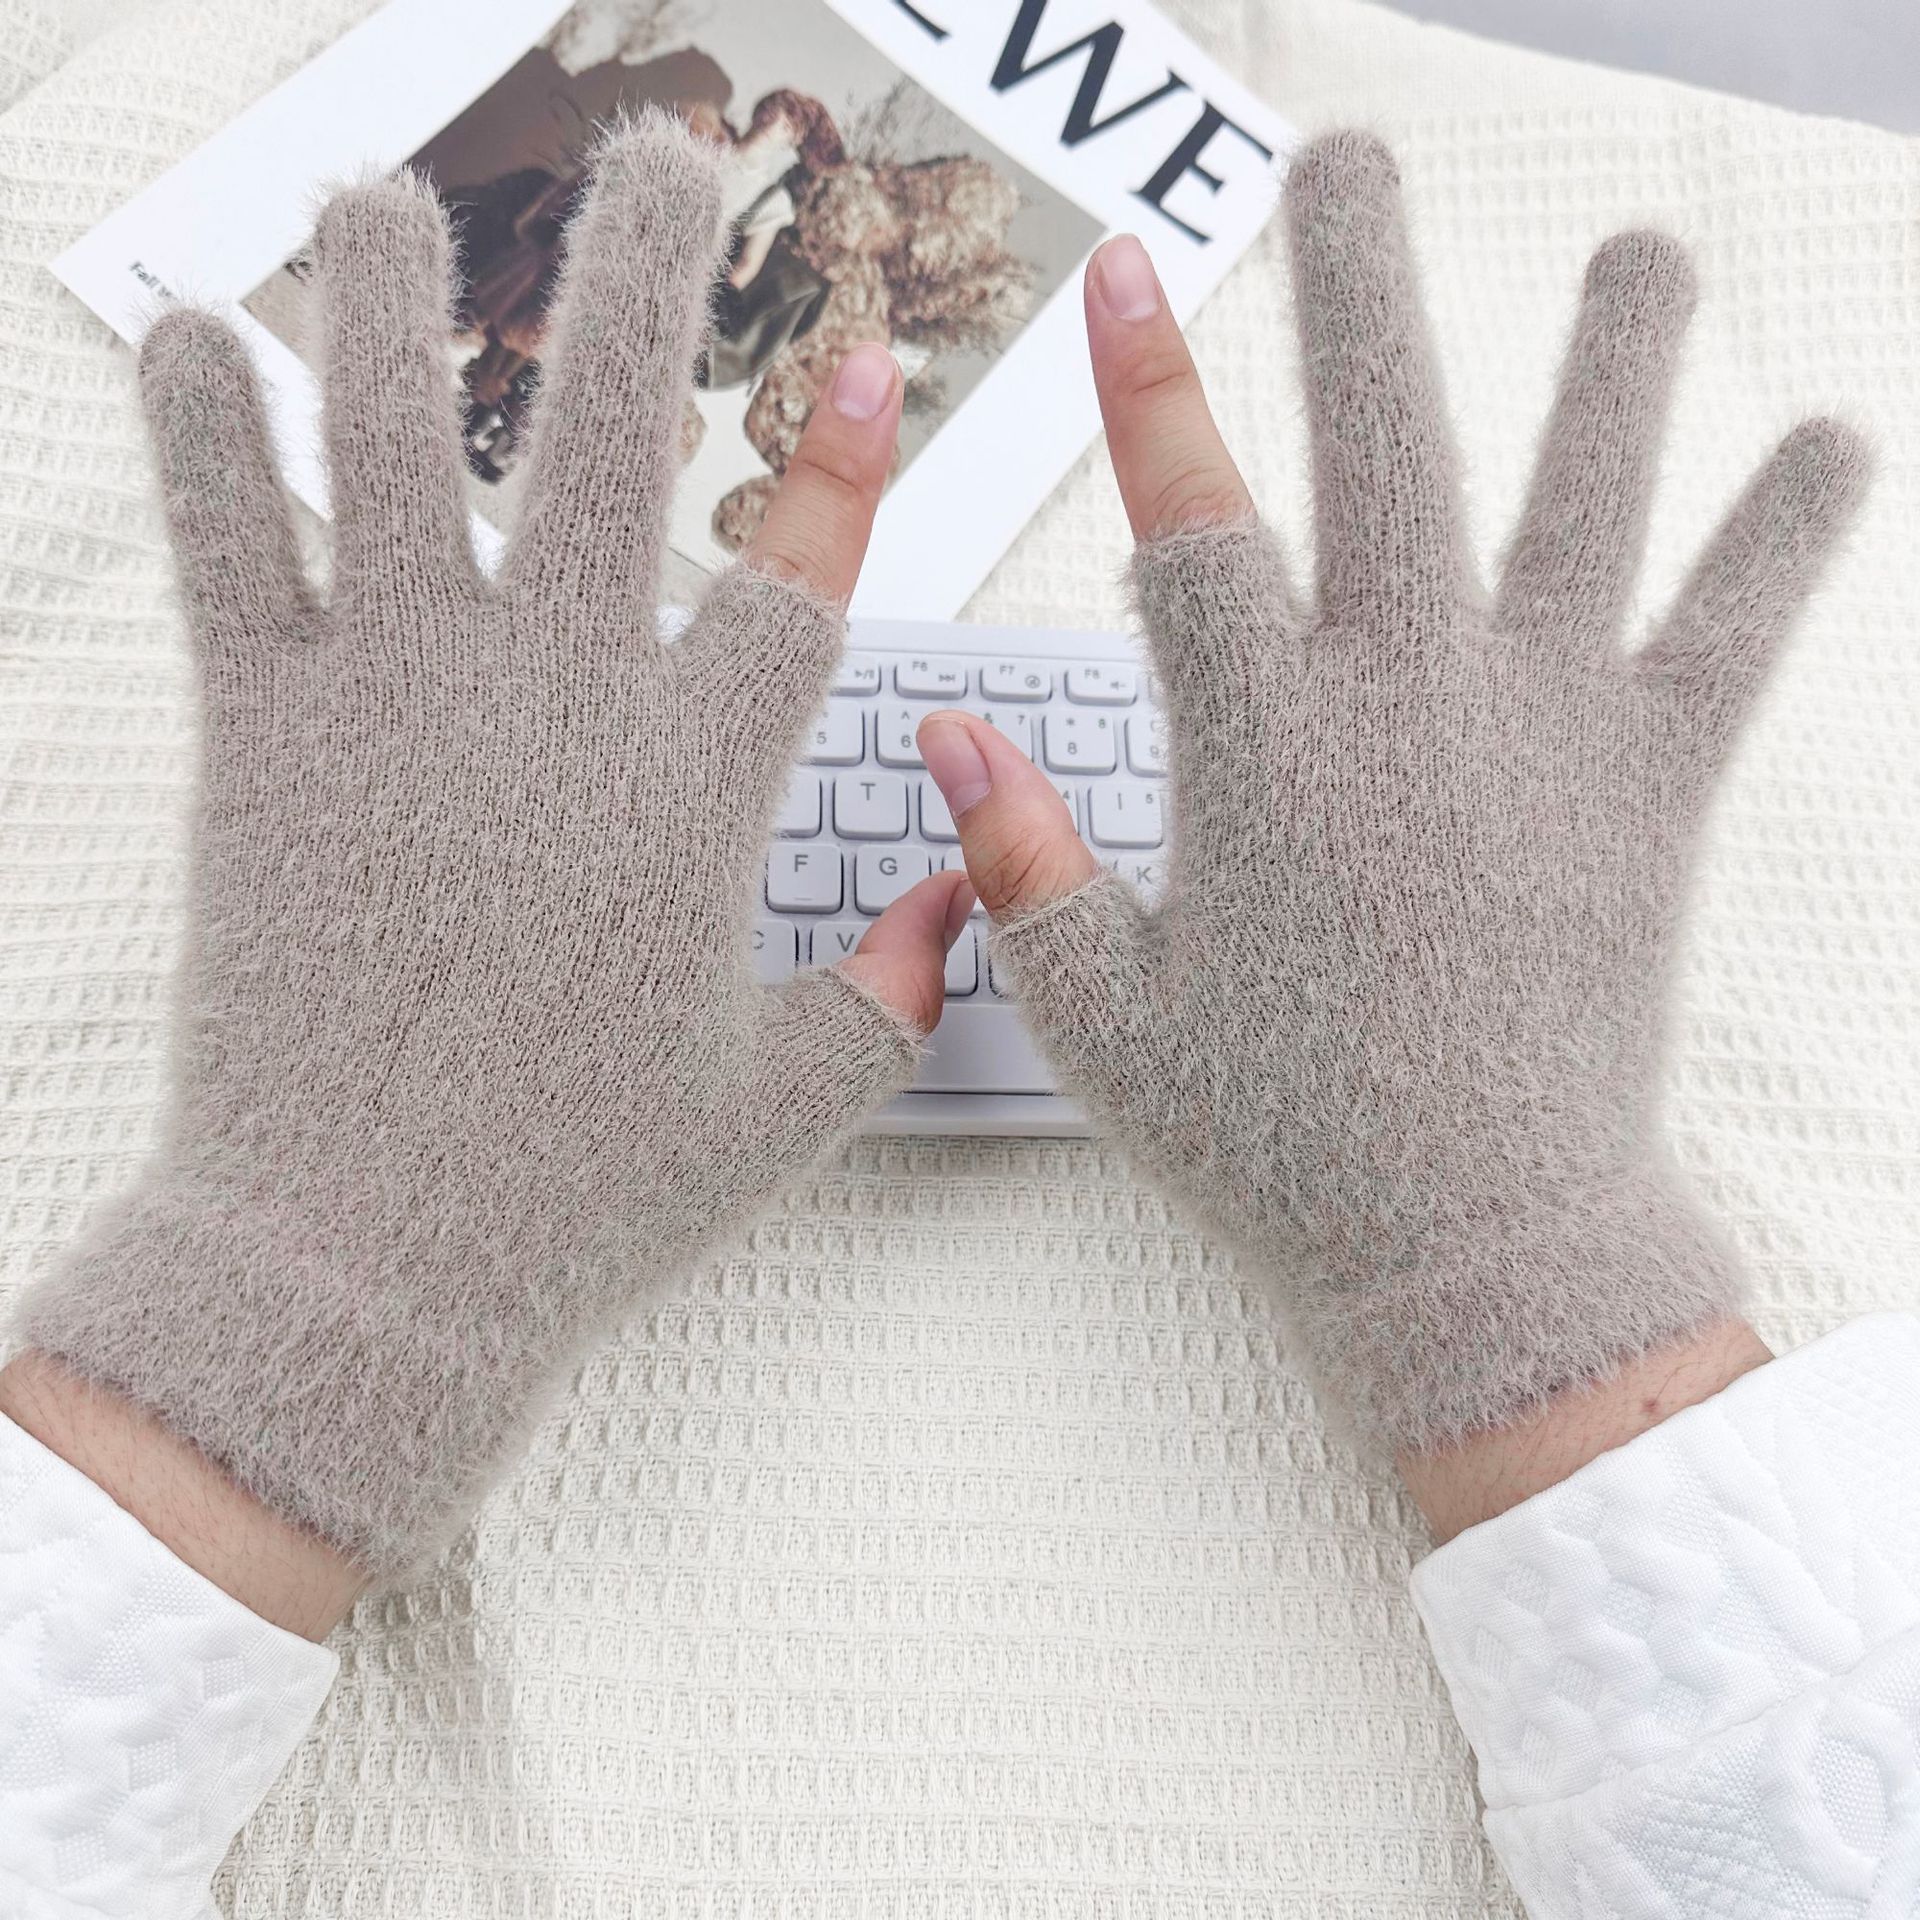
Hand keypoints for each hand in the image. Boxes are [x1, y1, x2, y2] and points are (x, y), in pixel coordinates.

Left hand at [7, 114, 968, 1607]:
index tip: (854, 339)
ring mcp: (400, 713)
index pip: (797, 573)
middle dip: (651, 272)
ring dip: (398, 297)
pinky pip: (226, 547)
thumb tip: (970, 894)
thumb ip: (898, 988)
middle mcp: (555, 717)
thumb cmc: (582, 1199)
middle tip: (668, 150)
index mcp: (694, 797)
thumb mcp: (786, 1105)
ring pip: (399, 447)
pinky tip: (200, 335)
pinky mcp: (264, 744)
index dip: (837, 449)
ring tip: (395, 194)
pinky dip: (207, 431)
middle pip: (615, 441)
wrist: (366, 1277)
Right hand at [921, 133, 1865, 1517]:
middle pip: (1383, 446)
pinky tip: (1832, 437)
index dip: (1146, 386)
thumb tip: (940, 734)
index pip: (1186, 521)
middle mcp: (1404, 706)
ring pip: (1583, 503)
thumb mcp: (1105, 1018)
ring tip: (1633, 251)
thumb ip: (1020, 862)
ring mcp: (1541, 734)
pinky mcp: (1654, 789)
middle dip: (1356, 287)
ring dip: (1613, 365)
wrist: (1472, 1247)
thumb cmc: (1277, 1140)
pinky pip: (1732, 633)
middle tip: (1346, 161)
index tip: (1121, 268)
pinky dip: (1786, 535)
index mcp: (1259, 754)